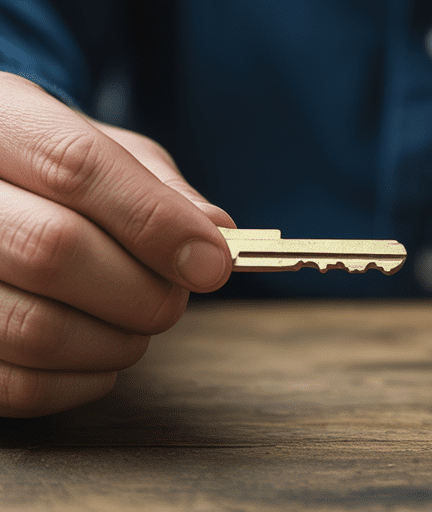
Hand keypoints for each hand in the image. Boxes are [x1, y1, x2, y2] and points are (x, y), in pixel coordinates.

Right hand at [0, 72, 233, 416]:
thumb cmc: (54, 172)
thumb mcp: (107, 150)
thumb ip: (159, 187)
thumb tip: (216, 233)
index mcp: (1, 122)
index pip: (75, 166)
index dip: (156, 222)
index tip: (214, 265)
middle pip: (53, 248)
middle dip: (144, 289)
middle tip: (175, 298)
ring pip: (34, 329)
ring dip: (118, 342)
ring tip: (137, 324)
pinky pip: (17, 385)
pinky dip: (80, 383)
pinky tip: (100, 357)